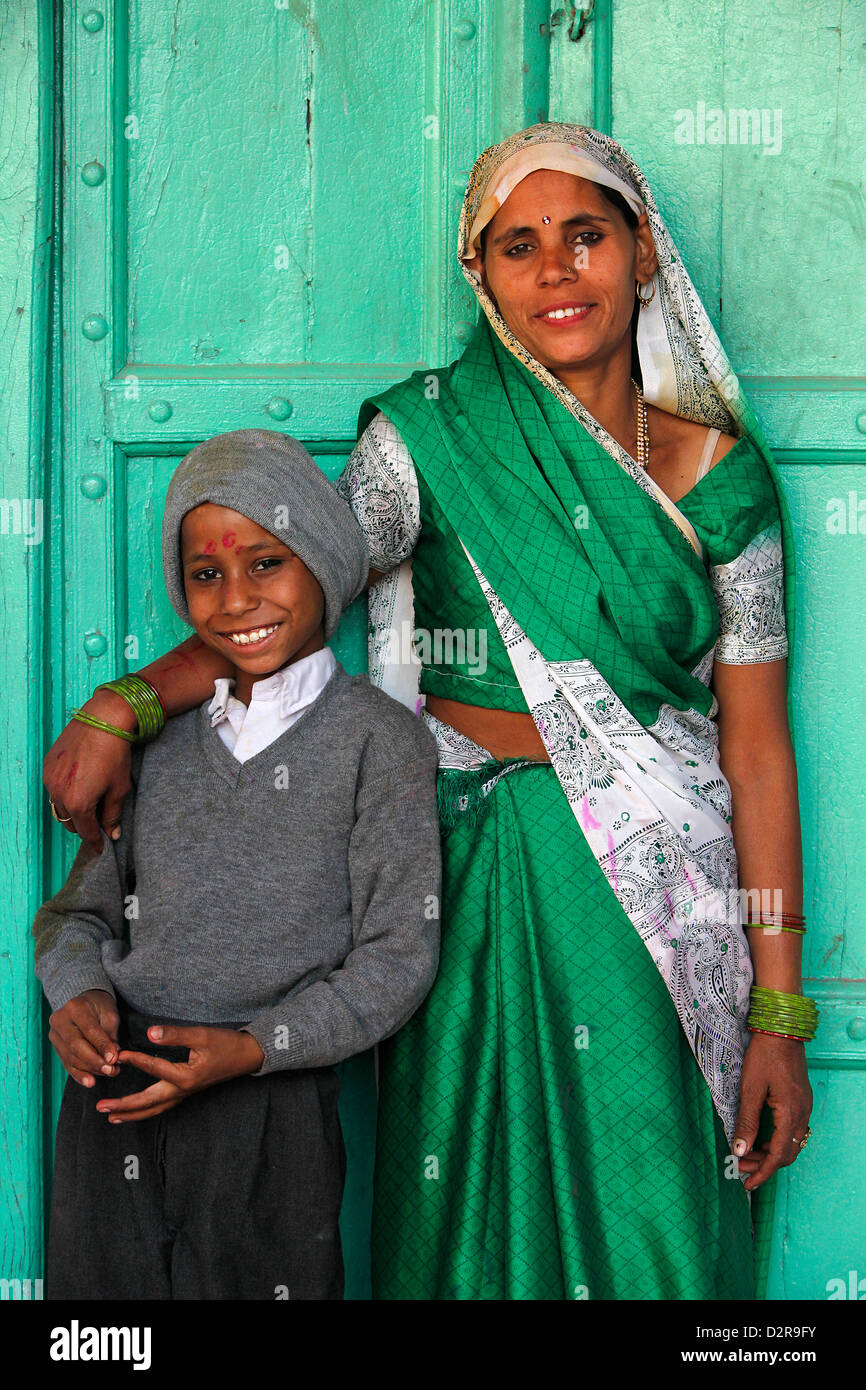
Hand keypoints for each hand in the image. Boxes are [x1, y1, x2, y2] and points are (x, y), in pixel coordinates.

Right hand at [43, 690, 135, 852]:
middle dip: (84, 825)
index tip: (100, 848)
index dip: (95, 842)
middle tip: (98, 822)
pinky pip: (53, 788)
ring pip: (59, 807)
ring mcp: (50, 779)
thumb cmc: (115, 753)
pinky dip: (64, 792)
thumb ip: (113, 815)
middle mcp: (60, 794)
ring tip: (89, 802)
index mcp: (79, 803)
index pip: (86, 832)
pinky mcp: (47, 766)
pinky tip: (79, 784)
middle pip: (70, 822)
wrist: (103, 720)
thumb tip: (113, 834)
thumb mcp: (119, 788)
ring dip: (72, 810)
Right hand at [49, 989, 121, 1085]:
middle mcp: (60, 1020)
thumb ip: (110, 1035)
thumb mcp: (109, 1014)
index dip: (102, 1046)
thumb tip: (112, 1058)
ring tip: (107, 1073)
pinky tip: (89, 1082)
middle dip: (95, 1061)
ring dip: (90, 1069)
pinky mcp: (55, 1045)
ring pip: (71, 1057)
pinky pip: (66, 1063)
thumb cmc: (99, 1007)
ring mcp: (54, 1033)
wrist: (84, 1002)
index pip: (89, 1030)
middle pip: (76, 1046)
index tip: (114, 1059)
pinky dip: (79, 1074)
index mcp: (75, 1007)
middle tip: (110, 1070)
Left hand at [96, 1025, 265, 1123]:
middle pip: (147, 1103)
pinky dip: (146, 1110)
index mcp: (184, 1077)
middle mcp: (182, 1090)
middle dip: (123, 1106)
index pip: (152, 1068)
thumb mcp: (201, 1035)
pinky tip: (139, 1109)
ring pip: (153, 1109)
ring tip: (112, 1116)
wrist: (247, 1056)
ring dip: (132, 1113)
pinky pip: (162, 1106)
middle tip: (100, 1107)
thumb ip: (174, 1035)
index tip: (117, 1054)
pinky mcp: (187, 1092)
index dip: (133, 1060)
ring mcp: (184, 1094)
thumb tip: (150, 1033)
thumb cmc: (226, 1044)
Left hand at [731, 1031, 812, 1190]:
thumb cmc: (764, 1055)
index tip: (747, 1184)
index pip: (778, 1156)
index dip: (762, 1172)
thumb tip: (740, 1151)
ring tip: (746, 1154)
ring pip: (791, 1143)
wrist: (781, 1030)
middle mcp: (802, 1114)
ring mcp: (804, 1107)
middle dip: (764, 1165)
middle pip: (787, 1153)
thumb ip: (746, 1121)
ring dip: (770, 1153)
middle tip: (740, 1168)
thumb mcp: (750, 1088)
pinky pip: (792, 1130)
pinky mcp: (800, 1100)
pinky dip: (776, 1140)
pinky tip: (760, 1138)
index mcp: (790, 1114)